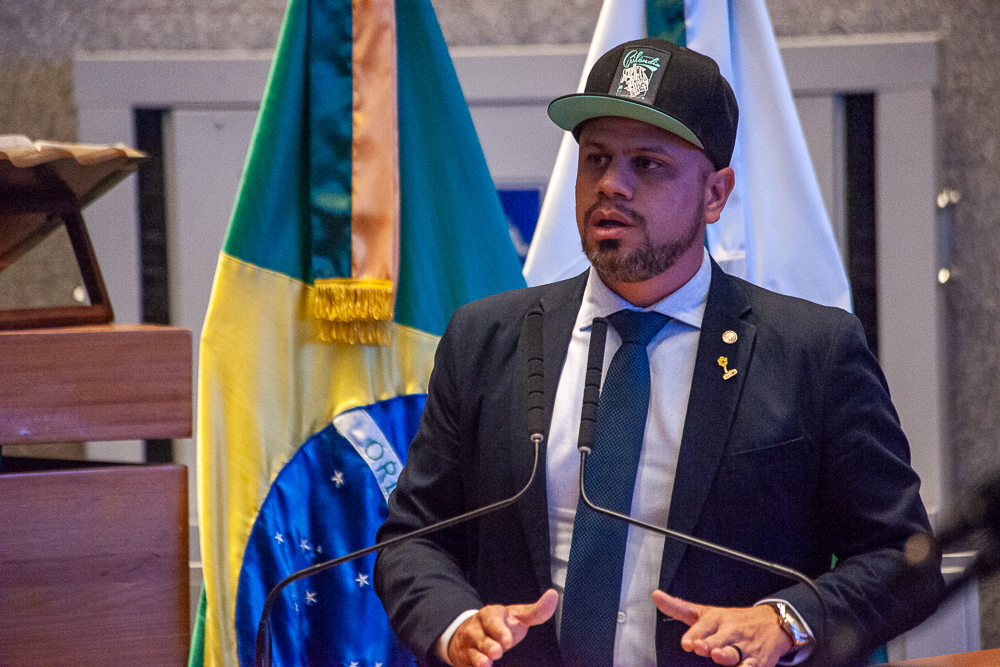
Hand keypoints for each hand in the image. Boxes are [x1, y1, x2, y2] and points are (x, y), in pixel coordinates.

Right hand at [447, 589, 558, 666]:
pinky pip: (465, 666)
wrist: (469, 633)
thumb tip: (553, 595)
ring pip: (470, 654)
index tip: (507, 640)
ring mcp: (467, 646)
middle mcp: (475, 630)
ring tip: (485, 664)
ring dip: (477, 659)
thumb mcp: (517, 616)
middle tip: (497, 652)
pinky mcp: (463, 662)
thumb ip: (536, 611)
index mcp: (490, 615)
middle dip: (488, 646)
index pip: (492, 621)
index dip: (499, 631)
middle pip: (480, 638)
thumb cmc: (499, 625)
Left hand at [653, 590, 791, 666]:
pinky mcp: (758, 661)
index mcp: (716, 619)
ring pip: (734, 653)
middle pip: (718, 640)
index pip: (703, 626)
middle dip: (709, 644)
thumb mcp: (706, 612)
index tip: (687, 642)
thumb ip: (679, 608)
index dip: (695, 634)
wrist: (771, 623)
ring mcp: (744, 647)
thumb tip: (656, 596)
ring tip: (718, 655)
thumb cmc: (733, 620)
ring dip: (727, 655)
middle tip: (700, 646)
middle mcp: (730, 632)